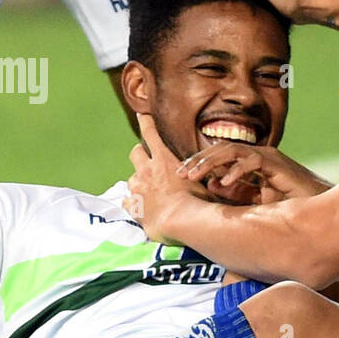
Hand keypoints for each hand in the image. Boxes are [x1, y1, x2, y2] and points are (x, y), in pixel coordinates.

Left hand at [125, 115, 207, 240]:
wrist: (181, 222)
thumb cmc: (197, 202)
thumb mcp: (203, 182)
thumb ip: (200, 175)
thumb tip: (211, 174)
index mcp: (163, 160)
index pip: (151, 134)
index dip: (146, 123)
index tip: (142, 116)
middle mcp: (146, 171)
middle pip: (135, 153)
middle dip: (140, 153)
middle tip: (146, 158)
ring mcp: (137, 189)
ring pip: (131, 178)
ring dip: (139, 181)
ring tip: (149, 190)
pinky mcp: (134, 207)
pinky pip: (128, 201)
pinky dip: (133, 202)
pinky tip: (142, 208)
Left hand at [178, 141, 331, 203]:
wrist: (322, 214)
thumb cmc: (293, 209)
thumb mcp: (256, 203)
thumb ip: (237, 193)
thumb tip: (212, 186)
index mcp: (253, 164)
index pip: (221, 158)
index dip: (201, 165)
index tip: (182, 176)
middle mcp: (259, 157)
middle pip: (222, 150)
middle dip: (199, 160)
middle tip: (180, 173)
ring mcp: (269, 158)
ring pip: (232, 151)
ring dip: (210, 162)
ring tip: (194, 175)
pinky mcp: (278, 164)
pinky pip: (251, 161)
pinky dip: (236, 170)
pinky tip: (224, 182)